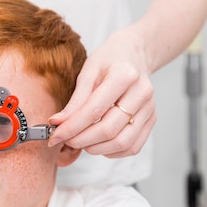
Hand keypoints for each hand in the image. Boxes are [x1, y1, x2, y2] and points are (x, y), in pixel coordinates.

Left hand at [48, 28, 156, 157]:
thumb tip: (58, 123)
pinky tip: (98, 143)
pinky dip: (112, 151)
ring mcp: (149, 108)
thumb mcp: (88, 71)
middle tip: (65, 140)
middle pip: (108, 129)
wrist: (134, 55)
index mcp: (124, 75)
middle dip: (81, 140)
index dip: (71, 127)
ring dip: (96, 148)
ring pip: (122, 142)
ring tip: (80, 141)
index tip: (55, 135)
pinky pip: (132, 147)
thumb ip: (75, 100)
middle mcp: (142, 93)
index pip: (94, 111)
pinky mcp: (151, 120)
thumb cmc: (109, 61)